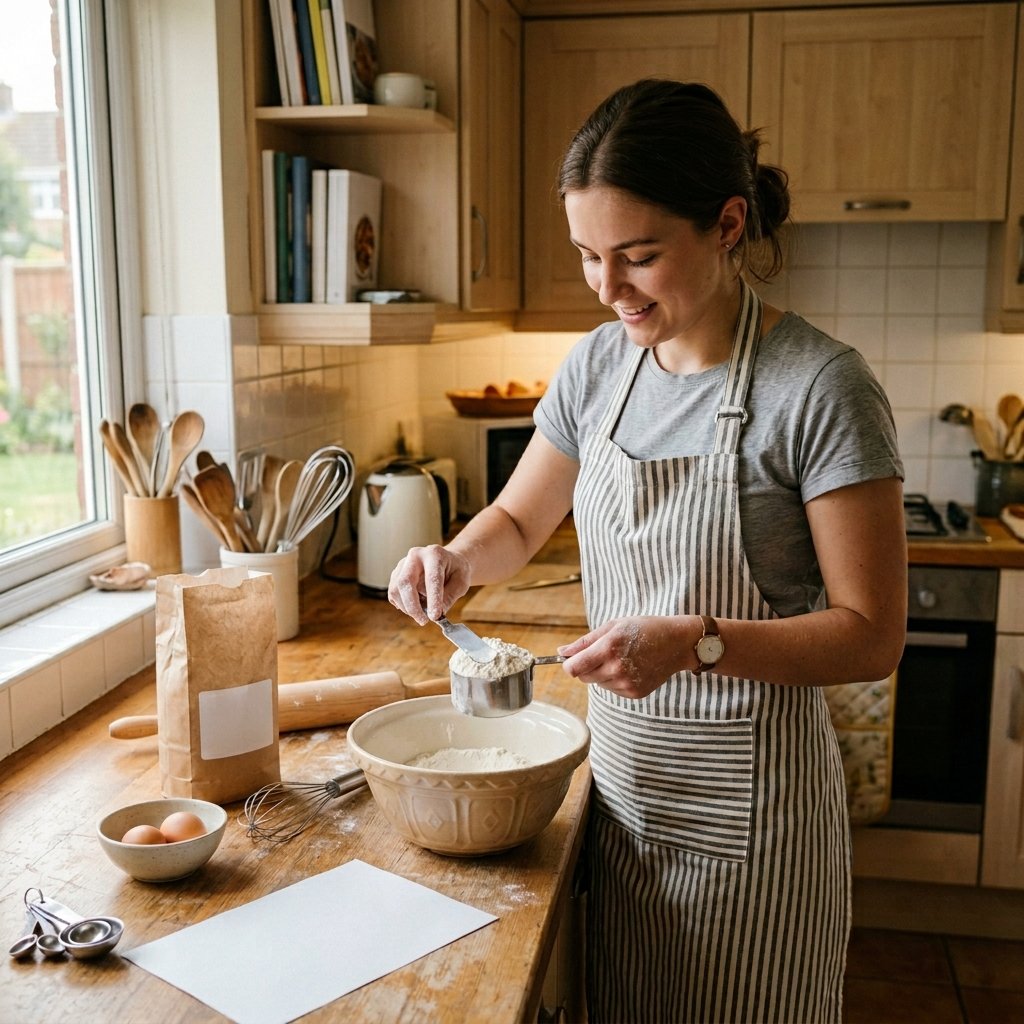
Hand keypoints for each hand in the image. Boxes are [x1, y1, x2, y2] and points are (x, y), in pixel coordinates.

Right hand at [387, 544, 471, 624]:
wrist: (448, 562)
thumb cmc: (456, 571)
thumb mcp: (461, 582)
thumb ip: (450, 597)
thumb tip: (437, 614)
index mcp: (435, 554)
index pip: (432, 578)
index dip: (433, 599)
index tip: (435, 616)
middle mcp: (415, 556)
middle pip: (405, 581)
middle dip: (413, 606)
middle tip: (424, 621)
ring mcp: (403, 564)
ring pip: (395, 589)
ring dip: (407, 607)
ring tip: (422, 614)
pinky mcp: (396, 574)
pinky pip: (393, 594)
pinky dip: (402, 605)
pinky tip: (415, 607)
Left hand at [557, 616, 693, 698]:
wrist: (676, 643)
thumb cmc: (643, 629)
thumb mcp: (612, 626)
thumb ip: (585, 641)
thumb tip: (561, 652)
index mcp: (608, 648)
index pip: (573, 668)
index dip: (568, 664)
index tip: (572, 658)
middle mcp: (616, 668)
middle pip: (583, 677)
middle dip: (586, 666)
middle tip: (603, 653)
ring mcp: (626, 683)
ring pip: (597, 683)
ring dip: (601, 673)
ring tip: (620, 658)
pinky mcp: (634, 693)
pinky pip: (612, 689)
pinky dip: (614, 680)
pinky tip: (630, 667)